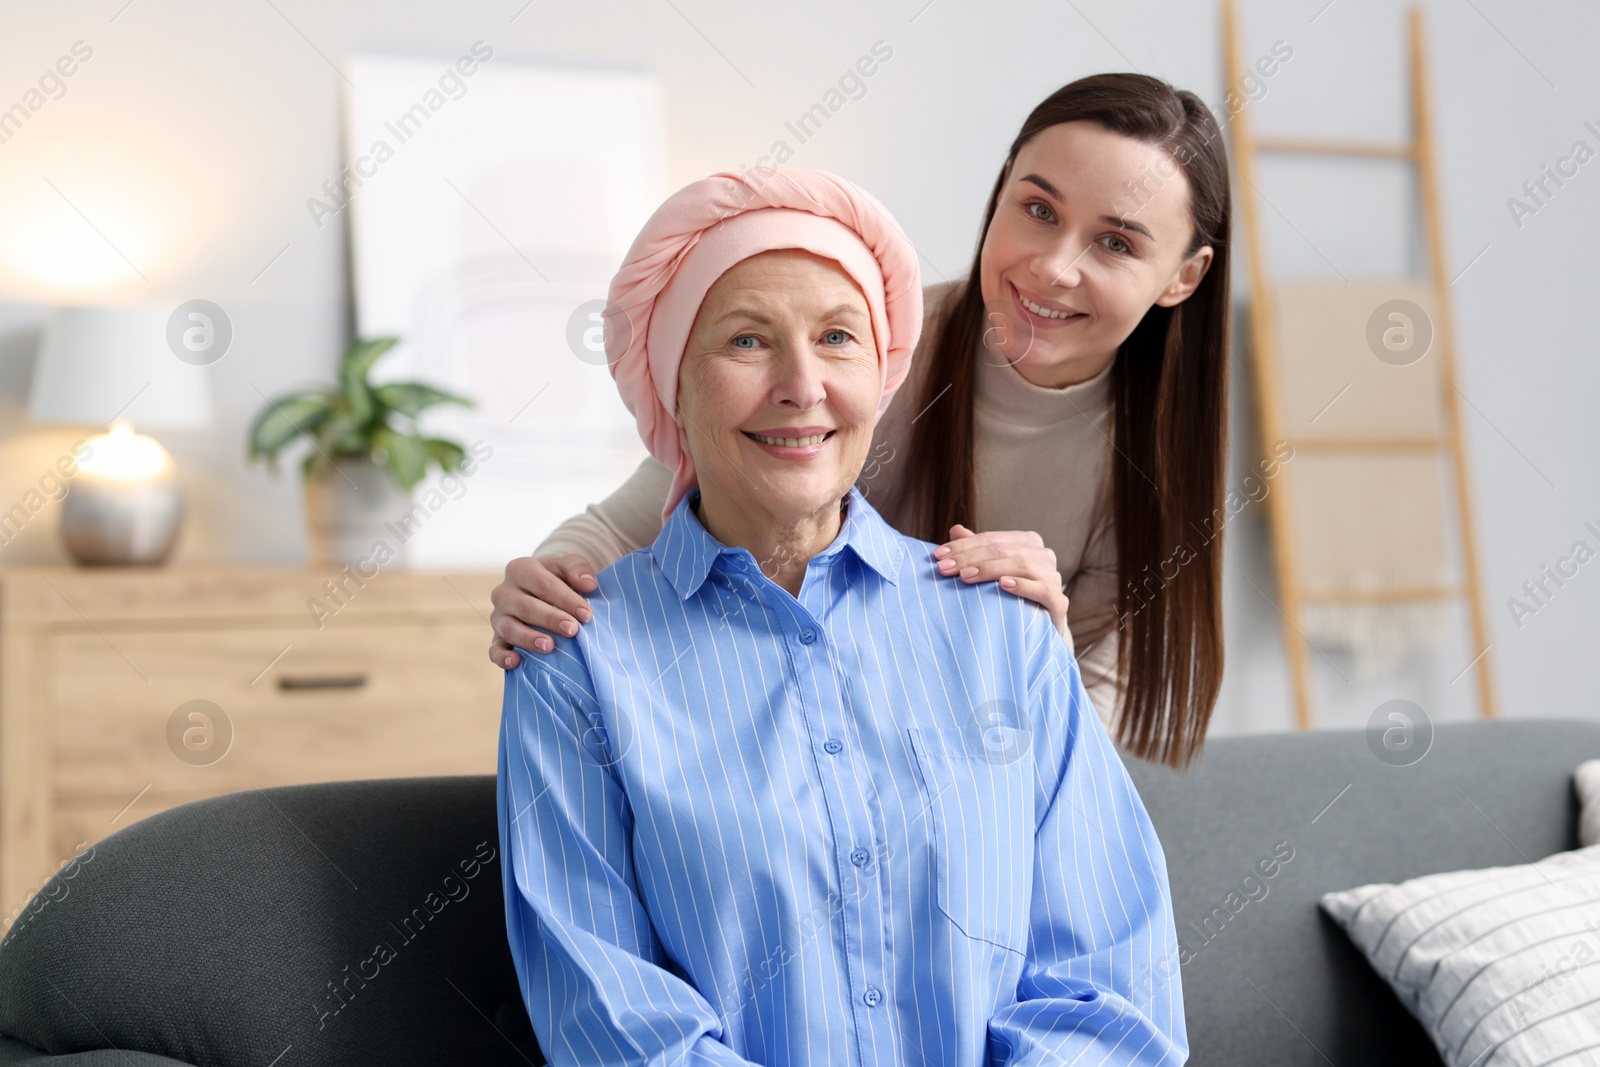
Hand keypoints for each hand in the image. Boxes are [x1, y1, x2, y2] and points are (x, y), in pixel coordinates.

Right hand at [489, 554, 598, 668]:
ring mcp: (498, 616)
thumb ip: (578, 569)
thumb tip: (588, 584)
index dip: (566, 600)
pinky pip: (494, 649)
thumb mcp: (567, 567)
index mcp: (520, 569)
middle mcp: (504, 592)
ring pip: (509, 628)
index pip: (544, 585)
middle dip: (550, 620)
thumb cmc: (557, 579)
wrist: (540, 593)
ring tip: (549, 646)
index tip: (587, 615)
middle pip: (526, 607)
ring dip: (529, 638)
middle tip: (572, 630)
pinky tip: (515, 661)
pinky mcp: (496, 638)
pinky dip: (502, 656)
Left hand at [933, 525, 1069, 637]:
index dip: (963, 546)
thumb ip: (977, 551)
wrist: (1040, 630)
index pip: (991, 539)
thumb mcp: (992, 572)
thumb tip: (955, 529)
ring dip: (990, 569)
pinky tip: (1003, 585)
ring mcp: (1053, 577)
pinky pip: (1043, 590)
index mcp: (1027, 542)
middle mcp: (1044, 555)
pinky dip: (1023, 585)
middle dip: (970, 558)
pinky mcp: (1059, 602)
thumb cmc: (1012, 597)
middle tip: (945, 568)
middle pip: (1003, 550)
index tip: (938, 556)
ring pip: (1022, 564)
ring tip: (965, 577)